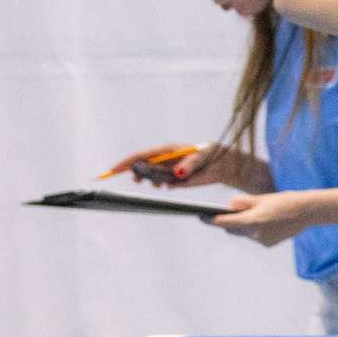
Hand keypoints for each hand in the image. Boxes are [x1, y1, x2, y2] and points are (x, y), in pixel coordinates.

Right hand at [109, 142, 232, 186]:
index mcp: (167, 150)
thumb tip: (177, 174)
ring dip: (150, 181)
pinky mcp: (175, 179)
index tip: (113, 170)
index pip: (142, 156)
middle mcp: (165, 159)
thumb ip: (189, 165)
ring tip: (157, 185)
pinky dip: (161, 185)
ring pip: (151, 176)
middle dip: (136, 173)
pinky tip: (168, 186)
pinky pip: (162, 183)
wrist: (223, 165)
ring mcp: (169, 169)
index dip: (127, 163)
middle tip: (137, 181)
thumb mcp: (201, 158)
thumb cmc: (211, 156)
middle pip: (142, 166)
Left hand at [210, 190, 318, 246]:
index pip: (224, 222)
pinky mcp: (268, 244)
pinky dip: (256, 229)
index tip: (202, 217)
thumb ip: (242, 203)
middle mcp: (255, 234)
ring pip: (244, 233)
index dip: (211, 220)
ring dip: (245, 225)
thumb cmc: (284, 201)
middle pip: (232, 229)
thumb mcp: (261, 198)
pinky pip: (254, 236)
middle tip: (235, 211)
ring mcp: (261, 241)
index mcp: (251, 221)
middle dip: (230, 221)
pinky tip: (268, 221)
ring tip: (258, 214)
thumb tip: (229, 207)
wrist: (307, 212)